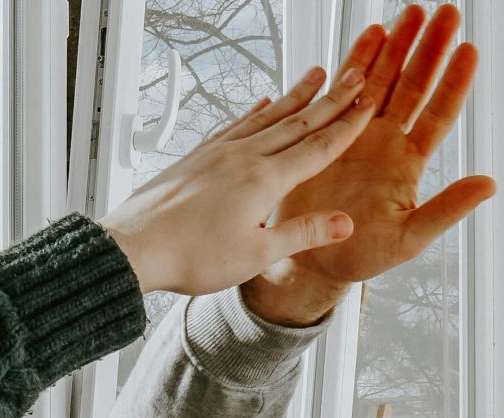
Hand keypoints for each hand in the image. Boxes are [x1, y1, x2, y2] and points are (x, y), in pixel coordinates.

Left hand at [98, 63, 373, 295]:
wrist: (134, 248)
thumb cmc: (191, 256)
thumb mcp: (256, 254)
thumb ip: (302, 233)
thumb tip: (345, 222)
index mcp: (263, 180)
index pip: (317, 148)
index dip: (347, 125)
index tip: (369, 103)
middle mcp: (243, 157)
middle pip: (297, 122)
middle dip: (331, 99)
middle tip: (356, 75)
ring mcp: (218, 152)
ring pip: (267, 116)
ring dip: (295, 96)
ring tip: (316, 75)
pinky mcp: (198, 156)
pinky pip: (235, 125)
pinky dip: (254, 112)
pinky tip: (262, 103)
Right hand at [243, 4, 494, 326]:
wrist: (311, 258)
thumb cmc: (362, 255)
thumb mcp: (409, 238)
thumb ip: (447, 210)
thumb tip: (489, 184)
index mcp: (408, 164)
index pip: (438, 115)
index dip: (454, 83)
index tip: (469, 51)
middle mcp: (387, 141)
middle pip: (414, 86)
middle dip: (429, 49)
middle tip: (447, 13)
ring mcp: (358, 133)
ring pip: (383, 80)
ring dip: (398, 46)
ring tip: (412, 12)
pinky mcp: (328, 132)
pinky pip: (346, 89)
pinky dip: (357, 61)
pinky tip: (372, 34)